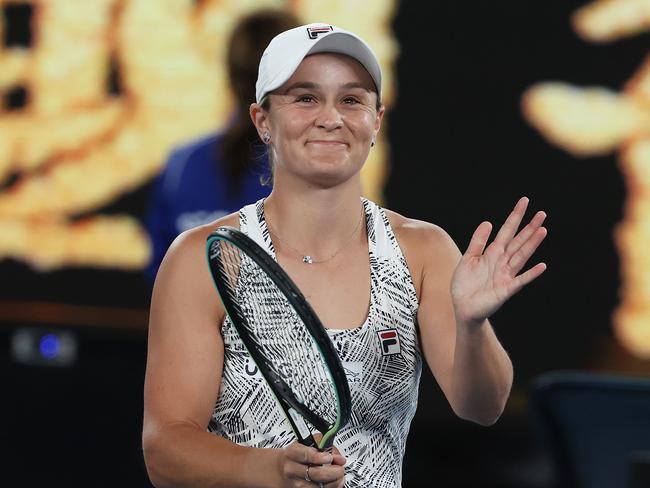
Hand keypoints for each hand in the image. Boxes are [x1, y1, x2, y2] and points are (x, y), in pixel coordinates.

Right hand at [276, 441, 345, 487]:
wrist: (285, 467)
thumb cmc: (300, 454)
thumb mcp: (309, 443)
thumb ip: (325, 446)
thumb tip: (339, 459)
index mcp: (292, 453)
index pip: (305, 455)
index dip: (319, 457)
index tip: (329, 457)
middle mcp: (292, 469)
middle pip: (315, 474)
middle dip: (333, 472)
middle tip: (340, 468)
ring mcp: (296, 483)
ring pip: (318, 487)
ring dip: (334, 482)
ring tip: (340, 476)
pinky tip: (335, 483)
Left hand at [450, 197, 546, 326]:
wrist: (463, 307)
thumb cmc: (465, 284)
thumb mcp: (468, 259)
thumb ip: (477, 242)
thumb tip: (488, 222)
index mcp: (492, 253)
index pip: (506, 231)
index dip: (515, 217)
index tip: (525, 202)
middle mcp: (502, 262)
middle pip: (518, 241)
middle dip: (529, 228)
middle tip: (542, 214)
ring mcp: (506, 275)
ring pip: (521, 256)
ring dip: (532, 244)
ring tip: (543, 230)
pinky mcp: (506, 290)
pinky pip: (521, 280)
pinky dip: (531, 274)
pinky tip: (542, 265)